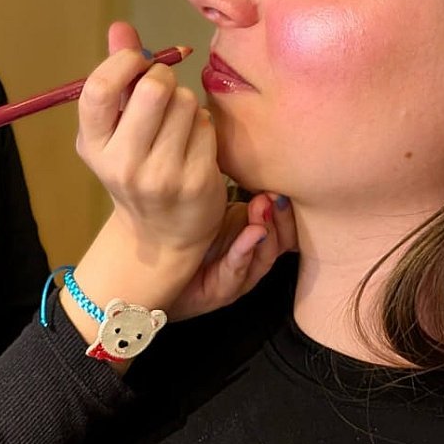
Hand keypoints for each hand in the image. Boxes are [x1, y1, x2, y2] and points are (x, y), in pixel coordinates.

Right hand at [76, 22, 226, 259]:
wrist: (161, 234)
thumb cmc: (136, 166)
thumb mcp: (115, 127)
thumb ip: (118, 76)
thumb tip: (120, 27)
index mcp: (94, 144)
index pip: (99, 89)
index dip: (123, 62)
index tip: (137, 62)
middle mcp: (122, 163)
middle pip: (152, 89)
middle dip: (162, 78)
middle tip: (163, 89)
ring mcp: (160, 176)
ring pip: (184, 102)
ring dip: (185, 103)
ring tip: (177, 125)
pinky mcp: (196, 182)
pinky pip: (205, 124)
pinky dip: (202, 124)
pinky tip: (193, 142)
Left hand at [167, 191, 296, 320]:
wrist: (155, 276)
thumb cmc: (187, 236)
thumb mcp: (213, 206)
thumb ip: (232, 186)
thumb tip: (243, 151)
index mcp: (256, 237)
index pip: (285, 223)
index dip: (287, 205)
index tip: (284, 179)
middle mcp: (254, 258)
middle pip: (283, 241)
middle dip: (282, 217)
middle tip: (275, 194)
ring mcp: (240, 277)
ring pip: (265, 258)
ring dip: (267, 232)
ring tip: (262, 208)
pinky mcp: (221, 292)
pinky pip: (236, 272)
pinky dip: (245, 253)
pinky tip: (251, 234)